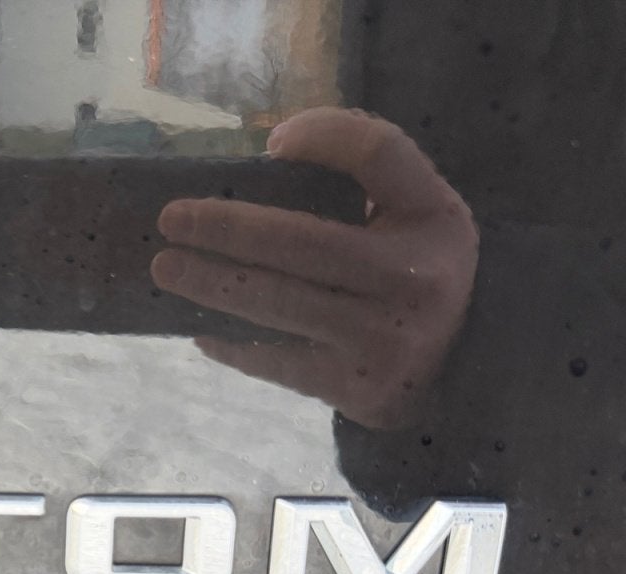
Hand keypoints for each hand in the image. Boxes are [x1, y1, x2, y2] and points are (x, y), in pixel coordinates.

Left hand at [151, 108, 478, 429]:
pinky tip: (200, 330)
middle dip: (225, 227)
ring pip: (277, 302)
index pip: (378, 153)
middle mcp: (412, 277)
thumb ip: (366, 173)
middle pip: (301, 239)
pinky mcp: (351, 386)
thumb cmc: (417, 273)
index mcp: (433, 218)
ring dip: (210, 284)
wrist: (459, 368)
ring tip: (166, 269)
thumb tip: (273, 150)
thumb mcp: (418, 214)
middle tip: (171, 220)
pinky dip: (232, 344)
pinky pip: (275, 360)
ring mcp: (380, 337)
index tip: (271, 142)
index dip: (324, 136)